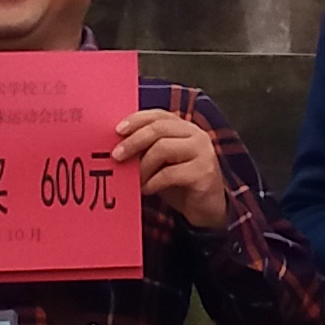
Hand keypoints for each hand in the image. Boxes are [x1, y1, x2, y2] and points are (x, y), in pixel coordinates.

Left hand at [116, 107, 228, 231]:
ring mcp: (203, 152)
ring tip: (135, 179)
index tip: (117, 130)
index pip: (158, 115)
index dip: (137, 120)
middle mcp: (196, 135)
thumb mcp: (162, 163)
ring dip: (142, 166)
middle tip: (117, 155)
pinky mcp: (204, 172)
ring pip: (163, 148)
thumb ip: (147, 150)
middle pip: (159, 128)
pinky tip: (147, 190)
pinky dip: (153, 182)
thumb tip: (118, 146)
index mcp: (185, 128)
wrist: (207, 209)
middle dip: (134, 141)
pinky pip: (170, 173)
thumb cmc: (180, 184)